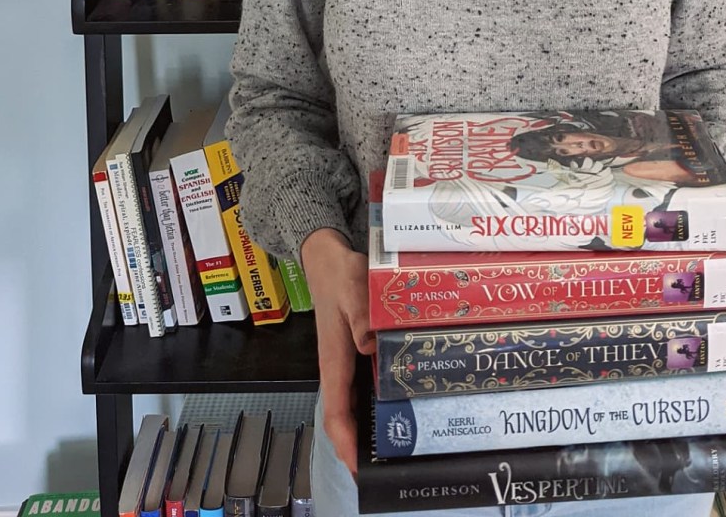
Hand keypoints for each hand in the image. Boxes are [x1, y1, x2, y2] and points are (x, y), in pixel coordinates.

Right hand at [301, 228, 375, 476]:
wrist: (327, 258)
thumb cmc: (341, 275)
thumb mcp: (354, 288)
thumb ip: (362, 313)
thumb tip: (369, 343)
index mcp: (334, 359)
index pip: (334, 411)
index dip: (345, 441)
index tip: (357, 467)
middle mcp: (337, 366)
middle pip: (342, 415)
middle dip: (358, 445)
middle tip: (385, 467)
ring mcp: (344, 360)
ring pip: (352, 403)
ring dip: (366, 426)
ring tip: (396, 446)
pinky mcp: (353, 351)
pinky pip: (360, 386)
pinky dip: (373, 403)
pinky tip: (398, 403)